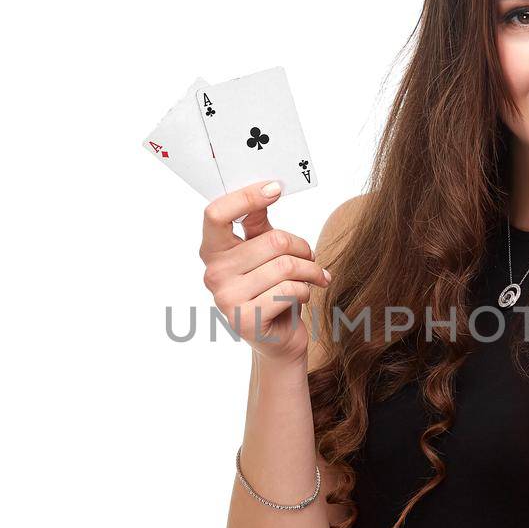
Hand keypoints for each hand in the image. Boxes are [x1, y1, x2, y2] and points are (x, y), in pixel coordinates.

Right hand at [199, 179, 331, 365]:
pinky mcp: (246, 319)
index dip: (246, 197)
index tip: (275, 188)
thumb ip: (259, 224)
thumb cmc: (272, 291)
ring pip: (286, 266)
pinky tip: (303, 296)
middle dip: (302, 248)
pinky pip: (289, 290)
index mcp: (213, 251)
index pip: (216, 214)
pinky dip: (306, 291)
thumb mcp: (264, 254)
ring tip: (316, 277)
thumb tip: (268, 187)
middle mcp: (213, 274)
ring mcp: (226, 298)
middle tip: (311, 257)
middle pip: (271, 240)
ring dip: (311, 271)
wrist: (277, 340)